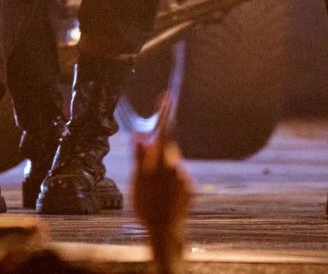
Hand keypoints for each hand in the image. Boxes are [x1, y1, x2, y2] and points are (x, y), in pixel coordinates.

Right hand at [132, 96, 193, 273]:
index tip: (167, 97)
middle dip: (156, 150)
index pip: (163, 131)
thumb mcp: (137, 182)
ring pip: (171, 164)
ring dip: (161, 169)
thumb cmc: (146, 206)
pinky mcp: (191, 188)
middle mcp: (177, 165)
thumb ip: (140, 158)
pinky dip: (169, 182)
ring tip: (152, 190)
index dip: (164, 113)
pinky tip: (162, 196)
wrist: (166, 231)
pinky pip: (177, 178)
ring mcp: (185, 177)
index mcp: (162, 161)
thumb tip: (140, 136)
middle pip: (166, 148)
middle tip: (146, 167)